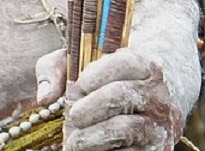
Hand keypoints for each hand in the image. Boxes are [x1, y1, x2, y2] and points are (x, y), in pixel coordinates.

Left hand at [38, 48, 182, 150]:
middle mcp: (158, 95)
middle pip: (121, 95)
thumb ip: (57, 70)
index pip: (126, 62)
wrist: (150, 107)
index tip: (79, 85)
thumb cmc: (109, 83)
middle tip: (72, 116)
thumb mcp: (84, 66)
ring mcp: (159, 126)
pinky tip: (90, 150)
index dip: (98, 72)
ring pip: (124, 129)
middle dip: (89, 107)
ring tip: (74, 141)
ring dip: (91, 137)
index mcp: (146, 66)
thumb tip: (44, 97)